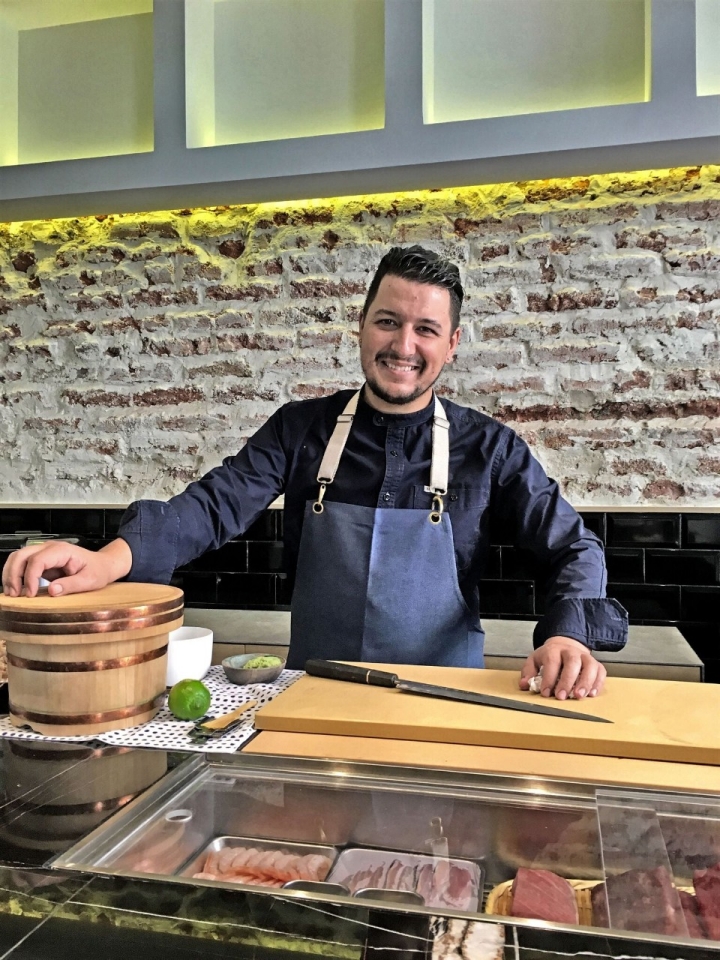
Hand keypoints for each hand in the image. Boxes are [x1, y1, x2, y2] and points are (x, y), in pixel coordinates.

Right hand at [1, 539, 132, 598]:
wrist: (103, 564)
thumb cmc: (98, 570)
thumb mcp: (90, 580)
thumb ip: (71, 585)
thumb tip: (52, 591)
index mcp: (62, 551)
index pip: (38, 560)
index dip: (30, 577)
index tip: (31, 594)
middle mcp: (50, 548)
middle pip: (22, 555)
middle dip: (13, 574)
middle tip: (14, 594)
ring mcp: (44, 553)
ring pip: (18, 557)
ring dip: (11, 574)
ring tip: (12, 593)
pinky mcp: (41, 561)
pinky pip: (23, 565)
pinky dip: (15, 575)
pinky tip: (17, 589)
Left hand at [519, 635, 606, 700]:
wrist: (565, 645)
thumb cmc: (549, 657)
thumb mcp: (535, 660)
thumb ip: (528, 672)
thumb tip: (524, 685)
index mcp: (554, 650)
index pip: (552, 661)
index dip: (549, 677)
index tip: (545, 692)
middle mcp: (571, 651)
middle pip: (572, 662)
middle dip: (567, 681)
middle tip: (562, 696)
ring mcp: (585, 657)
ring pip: (590, 666)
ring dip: (586, 681)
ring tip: (579, 696)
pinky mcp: (596, 664)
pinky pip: (600, 672)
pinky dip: (598, 683)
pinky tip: (591, 694)